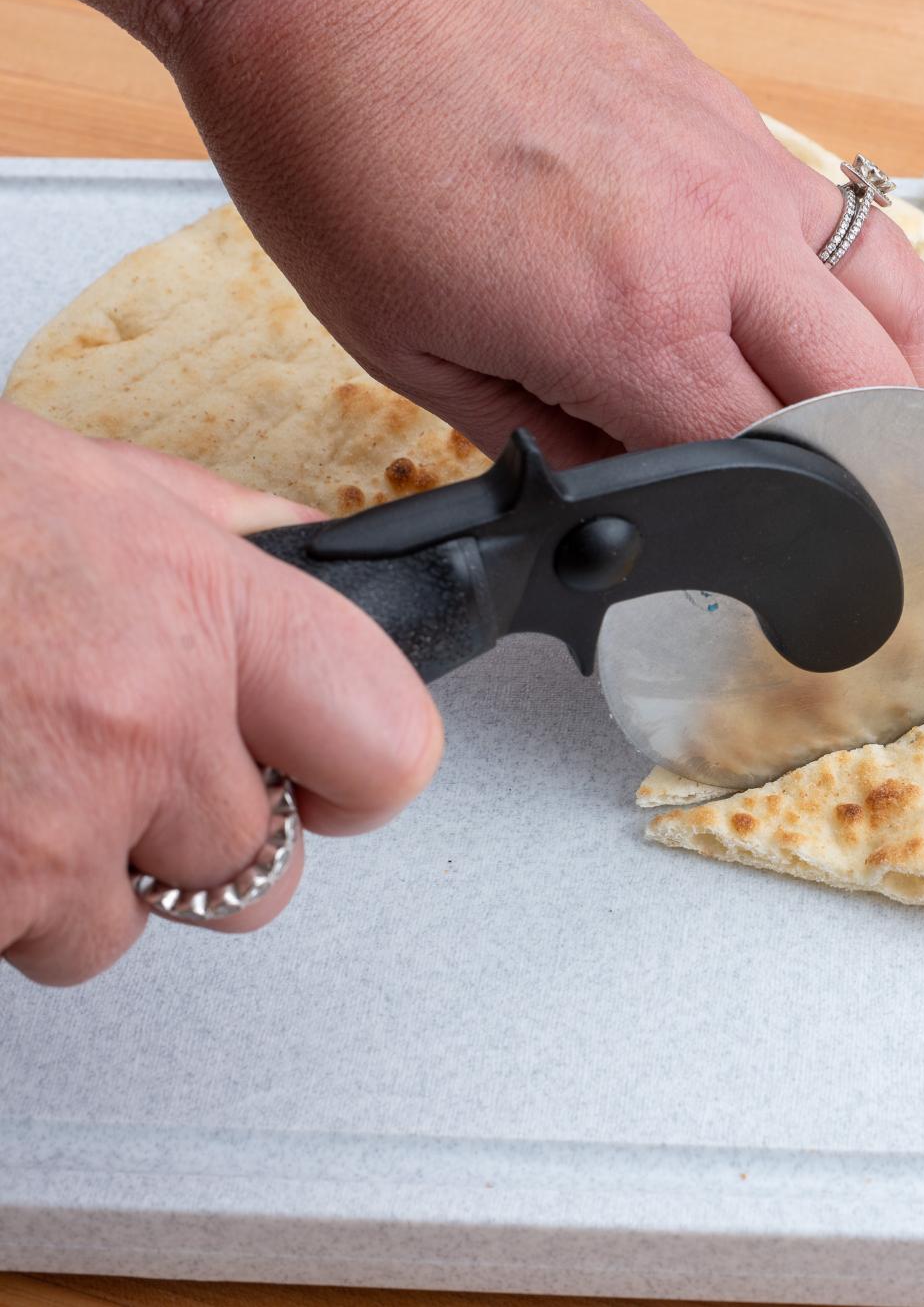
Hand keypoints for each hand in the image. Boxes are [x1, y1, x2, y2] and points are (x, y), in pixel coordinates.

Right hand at [0, 404, 441, 984]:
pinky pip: (5, 946)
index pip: (386, 748)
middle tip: (111, 767)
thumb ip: (217, 536)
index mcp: (198, 607)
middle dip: (188, 836)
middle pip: (254, 870)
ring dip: (64, 878)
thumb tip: (310, 555)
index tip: (327, 776)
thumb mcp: (83, 476)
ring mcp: (38, 831)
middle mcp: (135, 728)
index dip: (357, 774)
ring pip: (114, 928)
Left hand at [76, 0, 923, 465]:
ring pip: (899, 304)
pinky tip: (856, 328)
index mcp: (634, 322)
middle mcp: (720, 244)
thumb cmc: (344, 138)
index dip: (778, 541)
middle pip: (871, 401)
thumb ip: (543, 437)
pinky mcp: (740, 118)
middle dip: (878, 486)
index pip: (767, 473)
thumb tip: (625, 487)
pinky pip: (860, 225)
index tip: (778, 574)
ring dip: (911, 391)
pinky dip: (880, 296)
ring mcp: (745, 169)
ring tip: (899, 446)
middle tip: (871, 536)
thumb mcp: (408, 344)